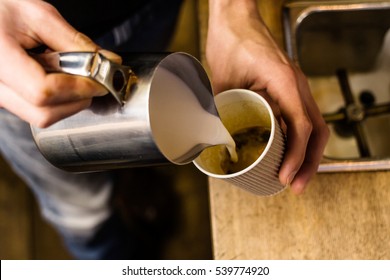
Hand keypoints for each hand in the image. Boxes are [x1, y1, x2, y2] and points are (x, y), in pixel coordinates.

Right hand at [0, 0, 119, 126]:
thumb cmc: (0, 8)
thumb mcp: (39, 16)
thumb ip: (74, 42)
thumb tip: (106, 61)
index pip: (44, 91)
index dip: (78, 88)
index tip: (100, 79)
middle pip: (44, 113)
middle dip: (77, 99)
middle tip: (92, 79)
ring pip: (41, 116)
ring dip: (68, 100)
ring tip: (68, 72)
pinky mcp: (6, 100)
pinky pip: (35, 111)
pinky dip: (56, 100)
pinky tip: (55, 77)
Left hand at [206, 1, 328, 193]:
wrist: (236, 19)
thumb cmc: (231, 41)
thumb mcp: (221, 79)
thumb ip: (217, 110)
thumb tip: (209, 143)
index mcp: (284, 82)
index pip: (302, 126)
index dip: (296, 156)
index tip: (285, 177)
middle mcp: (296, 85)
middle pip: (317, 131)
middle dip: (309, 163)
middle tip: (296, 187)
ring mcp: (295, 87)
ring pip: (314, 126)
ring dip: (308, 154)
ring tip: (295, 178)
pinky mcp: (288, 90)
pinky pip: (302, 117)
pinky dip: (300, 140)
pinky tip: (288, 155)